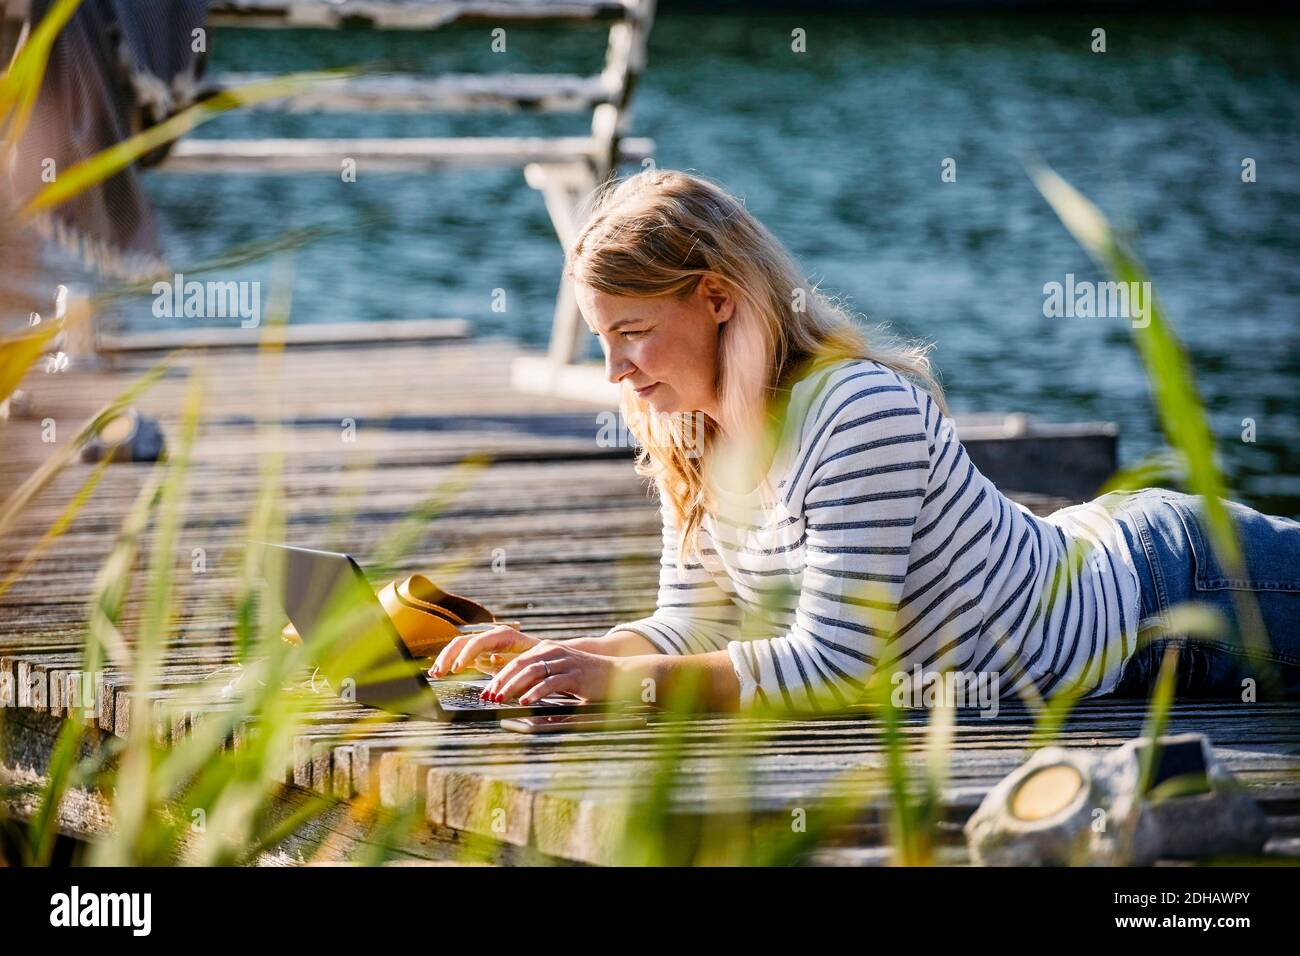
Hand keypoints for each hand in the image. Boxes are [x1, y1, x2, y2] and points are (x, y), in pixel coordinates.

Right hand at [429, 625, 539, 677]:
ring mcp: (485, 645)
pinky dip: (451, 662)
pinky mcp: (482, 655)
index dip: (466, 654)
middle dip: (449, 655)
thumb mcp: (529, 664)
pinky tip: (441, 672)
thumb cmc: (540, 661)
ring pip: (459, 646)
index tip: (456, 668)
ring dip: (446, 658)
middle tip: (439, 673)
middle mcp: (491, 637)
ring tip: (436, 673)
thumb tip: (493, 660)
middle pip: (464, 641)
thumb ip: (514, 663)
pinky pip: (462, 655)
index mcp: (504, 635)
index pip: (479, 641)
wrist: (549, 660)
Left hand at [480, 640, 640, 705]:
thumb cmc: (585, 677)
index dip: (498, 676)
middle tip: (488, 697)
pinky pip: (550, 683)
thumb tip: (514, 690)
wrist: (617, 674)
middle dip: (501, 681)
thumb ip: (539, 677)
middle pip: (520, 664)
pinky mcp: (575, 675)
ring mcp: (565, 662)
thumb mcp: (559, 673)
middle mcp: (554, 652)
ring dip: (513, 686)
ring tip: (500, 699)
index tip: (486, 692)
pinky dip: (535, 692)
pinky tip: (524, 701)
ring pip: (532, 672)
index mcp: (547, 649)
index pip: (516, 661)